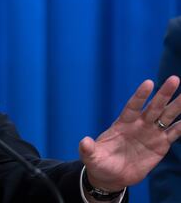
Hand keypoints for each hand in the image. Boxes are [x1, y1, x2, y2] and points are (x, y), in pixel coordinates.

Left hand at [79, 75, 180, 190]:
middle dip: (164, 94)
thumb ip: (88, 149)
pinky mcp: (160, 145)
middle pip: (153, 106)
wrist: (111, 176)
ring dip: (177, 106)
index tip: (148, 83)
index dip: (140, 95)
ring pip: (166, 116)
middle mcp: (139, 124)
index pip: (133, 106)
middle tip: (174, 79)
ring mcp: (151, 133)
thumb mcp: (91, 157)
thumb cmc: (100, 162)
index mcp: (123, 123)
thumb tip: (84, 142)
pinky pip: (173, 133)